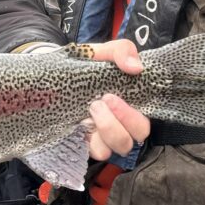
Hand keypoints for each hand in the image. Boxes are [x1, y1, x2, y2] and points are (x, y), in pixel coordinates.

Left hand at [85, 39, 150, 159]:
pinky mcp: (87, 141)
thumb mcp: (105, 51)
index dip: (132, 117)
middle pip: (134, 138)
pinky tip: (80, 123)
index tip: (111, 96)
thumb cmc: (90, 62)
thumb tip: (136, 67)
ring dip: (105, 130)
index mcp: (132, 104)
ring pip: (116, 149)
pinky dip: (89, 140)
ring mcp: (104, 134)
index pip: (144, 123)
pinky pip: (95, 152)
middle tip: (100, 101)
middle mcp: (121, 123)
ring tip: (91, 108)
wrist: (60, 70)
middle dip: (119, 122)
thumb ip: (122, 51)